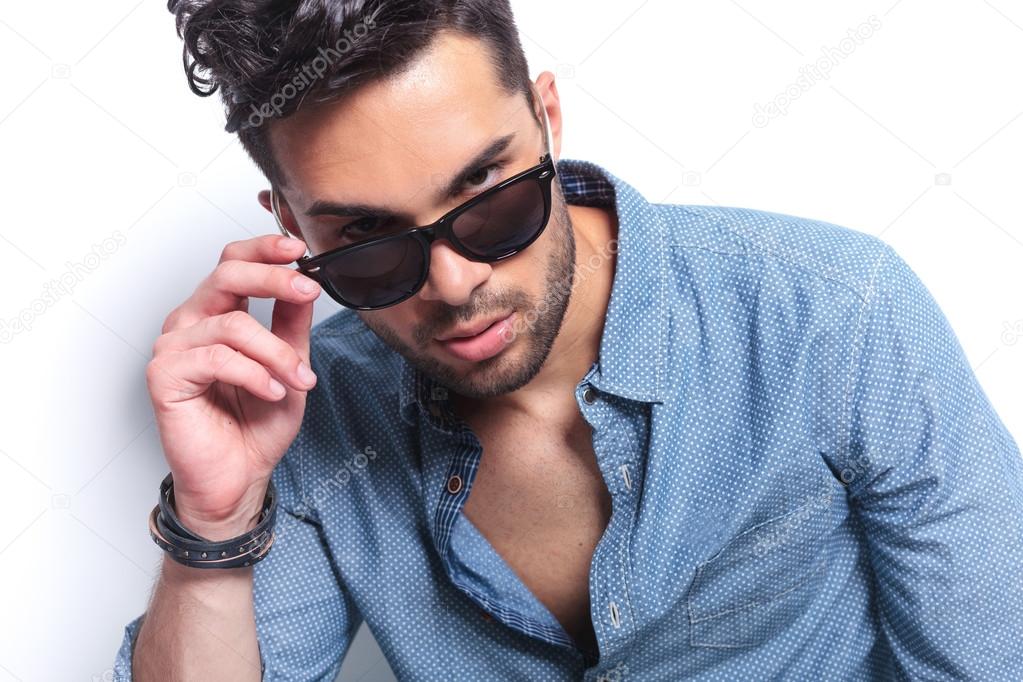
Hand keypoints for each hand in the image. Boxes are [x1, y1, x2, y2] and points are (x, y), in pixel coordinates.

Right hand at [145, 235, 319, 539]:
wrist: (239, 476)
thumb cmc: (257, 424)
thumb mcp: (290, 364)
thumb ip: (292, 324)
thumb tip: (304, 282)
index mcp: (218, 313)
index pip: (233, 261)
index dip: (264, 249)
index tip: (299, 250)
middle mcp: (191, 323)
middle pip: (227, 274)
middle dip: (272, 278)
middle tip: (307, 290)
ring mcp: (174, 347)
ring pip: (231, 325)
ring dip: (276, 353)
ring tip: (299, 380)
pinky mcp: (164, 376)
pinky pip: (216, 358)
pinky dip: (253, 374)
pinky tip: (272, 391)